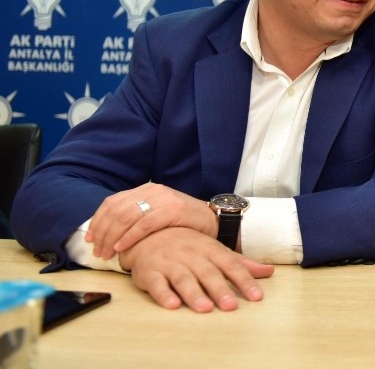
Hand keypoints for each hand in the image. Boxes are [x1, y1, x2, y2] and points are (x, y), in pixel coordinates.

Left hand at [86, 182, 217, 258]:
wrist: (214, 220)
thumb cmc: (183, 223)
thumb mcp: (157, 214)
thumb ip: (137, 217)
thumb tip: (107, 232)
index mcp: (146, 190)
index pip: (112, 202)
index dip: (98, 221)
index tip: (91, 239)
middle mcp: (153, 190)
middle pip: (117, 210)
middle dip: (103, 233)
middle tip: (98, 252)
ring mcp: (164, 199)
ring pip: (127, 216)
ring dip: (112, 237)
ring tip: (107, 254)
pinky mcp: (175, 210)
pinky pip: (145, 224)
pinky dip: (130, 237)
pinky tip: (122, 248)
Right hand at [120, 227, 273, 311]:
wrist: (150, 232)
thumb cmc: (189, 246)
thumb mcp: (216, 250)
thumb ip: (241, 263)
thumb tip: (269, 271)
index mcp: (210, 249)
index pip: (231, 265)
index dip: (244, 280)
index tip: (257, 296)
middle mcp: (191, 255)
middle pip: (208, 273)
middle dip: (220, 290)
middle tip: (231, 306)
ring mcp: (170, 263)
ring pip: (183, 279)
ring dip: (194, 294)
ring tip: (205, 308)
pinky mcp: (149, 272)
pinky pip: (156, 283)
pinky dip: (163, 294)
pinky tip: (172, 305)